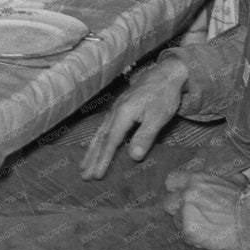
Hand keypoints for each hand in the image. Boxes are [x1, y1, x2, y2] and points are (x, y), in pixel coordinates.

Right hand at [80, 59, 185, 179]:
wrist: (166, 74)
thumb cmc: (164, 96)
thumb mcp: (158, 118)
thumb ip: (145, 136)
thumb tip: (134, 157)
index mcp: (123, 114)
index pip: (111, 142)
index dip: (104, 159)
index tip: (97, 175)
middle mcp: (115, 112)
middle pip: (100, 138)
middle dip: (92, 158)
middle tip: (84, 175)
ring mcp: (115, 109)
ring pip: (99, 132)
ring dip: (91, 150)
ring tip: (83, 164)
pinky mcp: (119, 108)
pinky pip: (103, 126)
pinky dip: (97, 139)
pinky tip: (95, 144)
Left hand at [162, 171, 242, 249]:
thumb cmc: (247, 202)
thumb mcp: (232, 180)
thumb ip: (217, 178)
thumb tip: (219, 176)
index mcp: (195, 179)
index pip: (170, 182)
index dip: (176, 191)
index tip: (183, 198)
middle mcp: (187, 193)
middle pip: (168, 203)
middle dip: (178, 209)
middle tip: (193, 216)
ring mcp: (186, 212)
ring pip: (176, 221)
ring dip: (188, 225)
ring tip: (207, 227)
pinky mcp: (189, 231)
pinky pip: (185, 236)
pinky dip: (195, 238)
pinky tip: (209, 236)